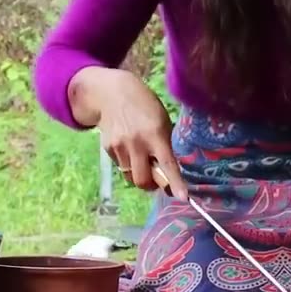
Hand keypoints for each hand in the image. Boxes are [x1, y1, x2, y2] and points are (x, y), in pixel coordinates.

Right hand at [73, 67, 189, 197]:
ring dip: (140, 175)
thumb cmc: (144, 106)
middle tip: (157, 179)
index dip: (175, 183)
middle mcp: (136, 143)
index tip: (183, 198)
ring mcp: (119, 147)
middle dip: (152, 185)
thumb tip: (166, 172)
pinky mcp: (107, 149)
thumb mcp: (161, 121)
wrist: (112, 93)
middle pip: (144, 180)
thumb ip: (163, 145)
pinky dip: (128, 164)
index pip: (167, 164)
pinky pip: (121, 167)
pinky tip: (128, 147)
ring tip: (141, 159)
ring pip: (131, 177)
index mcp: (155, 134)